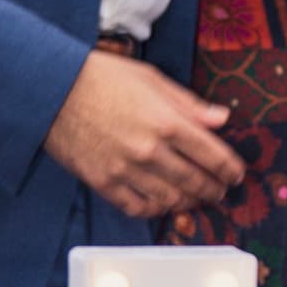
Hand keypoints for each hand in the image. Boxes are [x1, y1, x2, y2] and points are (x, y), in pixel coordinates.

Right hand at [44, 51, 242, 217]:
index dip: (230, 169)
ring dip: (189, 202)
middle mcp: (150, 150)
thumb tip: (222, 119)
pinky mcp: (104, 183)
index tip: (236, 174)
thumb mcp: (150, 79)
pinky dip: (155, 209)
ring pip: (171, 199)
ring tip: (195, 198)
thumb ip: (188, 104)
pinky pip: (138, 207)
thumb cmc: (101, 76)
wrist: (50, 88)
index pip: (213, 155)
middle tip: (220, 190)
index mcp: (166, 121)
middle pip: (196, 182)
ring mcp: (126, 170)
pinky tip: (162, 202)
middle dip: (214, 189)